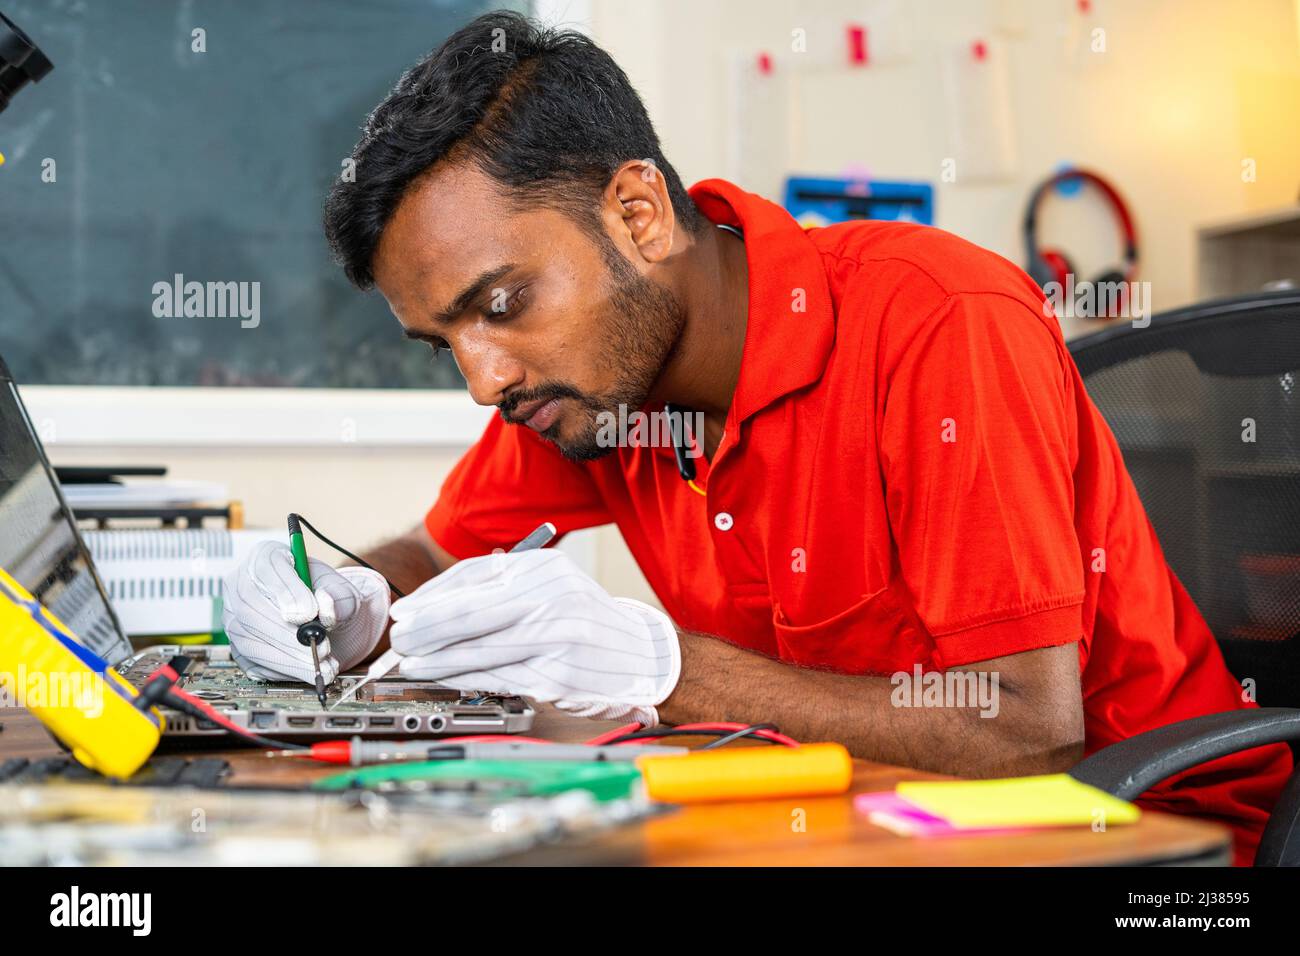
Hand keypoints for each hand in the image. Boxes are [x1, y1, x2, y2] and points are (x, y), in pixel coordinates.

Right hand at [221, 540, 389, 684]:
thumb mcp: (342, 589)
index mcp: (267, 557)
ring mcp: (235, 617)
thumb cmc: (327, 596)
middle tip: (320, 646)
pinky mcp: (239, 647)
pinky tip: (307, 670)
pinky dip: (283, 669)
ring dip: (288, 657)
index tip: (309, 613)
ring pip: (250, 639)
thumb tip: (325, 606)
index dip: (286, 592)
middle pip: (252, 607)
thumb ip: (338, 596)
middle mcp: (242, 585)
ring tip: (321, 663)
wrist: (325, 620)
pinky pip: (253, 661)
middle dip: (289, 634)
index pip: (267, 568)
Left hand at [389, 549, 680, 725]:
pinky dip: (467, 679)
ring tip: (412, 664)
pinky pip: (499, 678)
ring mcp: (555, 638)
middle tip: (399, 639)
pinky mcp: (557, 675)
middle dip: (426, 628)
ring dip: (438, 660)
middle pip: (471, 613)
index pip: (473, 577)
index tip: (406, 611)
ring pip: (479, 651)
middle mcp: (550, 598)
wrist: (644, 656)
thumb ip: (503, 589)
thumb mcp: (552, 586)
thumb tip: (438, 607)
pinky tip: (447, 679)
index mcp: (544, 569)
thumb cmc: (588, 621)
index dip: (432, 596)